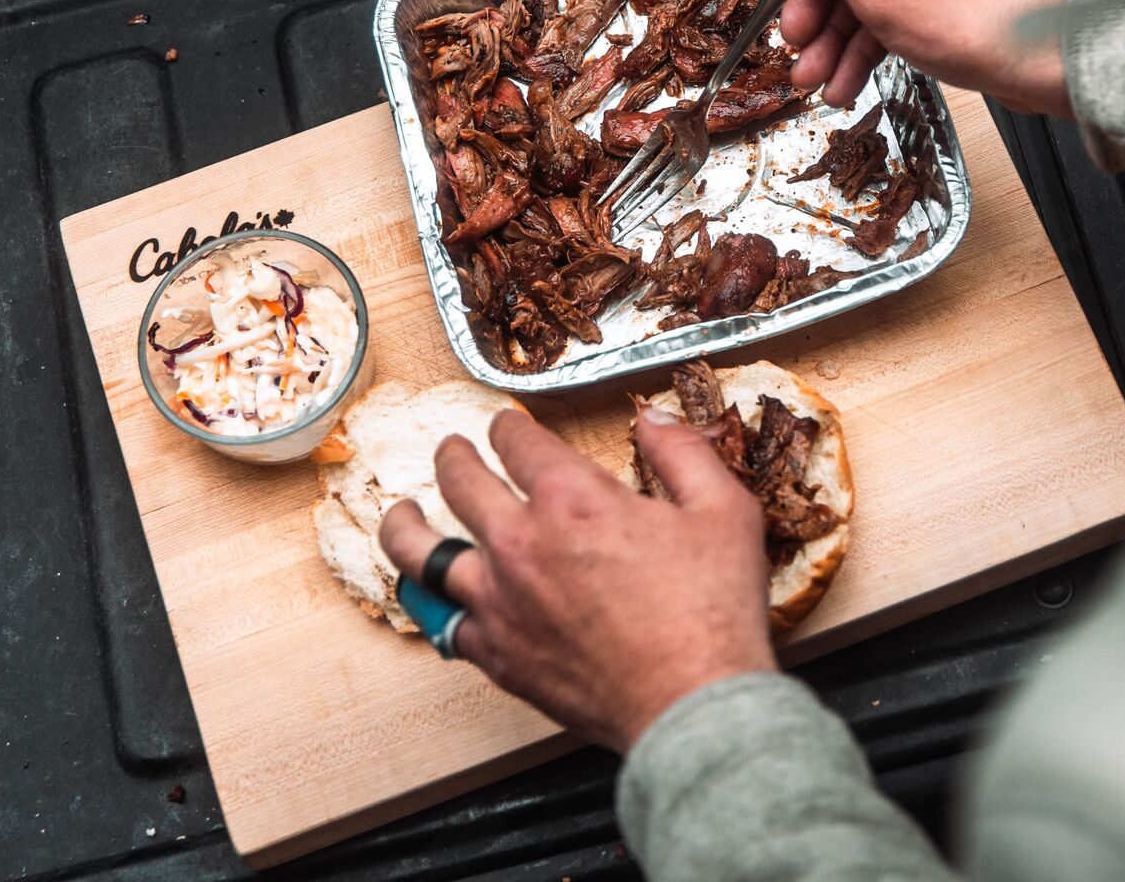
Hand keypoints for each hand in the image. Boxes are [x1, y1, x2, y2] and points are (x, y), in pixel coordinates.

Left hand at [379, 407, 775, 752]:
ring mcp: (499, 602)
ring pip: (422, 552)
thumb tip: (654, 420)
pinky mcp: (496, 654)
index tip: (507, 425)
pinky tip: (428, 594)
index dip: (508, 425)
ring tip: (401, 512)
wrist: (690, 704)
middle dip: (454, 455)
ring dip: (406, 523)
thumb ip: (683, 453)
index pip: (515, 441)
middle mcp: (521, 543)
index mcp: (572, 499)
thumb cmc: (711, 615)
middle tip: (454, 451)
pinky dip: (429, 602)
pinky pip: (441, 621)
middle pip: (459, 481)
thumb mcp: (723, 511)